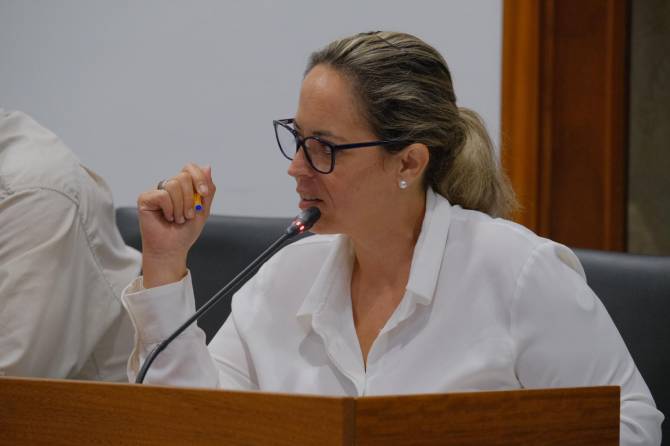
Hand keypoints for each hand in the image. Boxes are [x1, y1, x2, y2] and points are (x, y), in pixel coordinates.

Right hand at [137, 163, 215, 287]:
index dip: (199, 178)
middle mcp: (169, 186)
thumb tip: (207, 166)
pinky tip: (167, 218)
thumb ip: (207, 189)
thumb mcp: (203, 210)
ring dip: (180, 207)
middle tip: (188, 216)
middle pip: (183, 176)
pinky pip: (162, 195)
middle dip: (190, 199)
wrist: (172, 249)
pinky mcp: (145, 198)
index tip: (203, 194)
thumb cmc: (185, 231)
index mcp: (183, 187)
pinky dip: (169, 209)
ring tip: (178, 219)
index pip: (190, 168)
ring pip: (173, 185)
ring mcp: (156, 191)